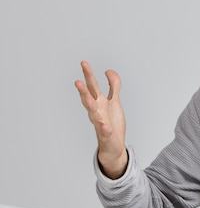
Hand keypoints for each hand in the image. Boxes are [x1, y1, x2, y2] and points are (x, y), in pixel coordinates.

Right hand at [75, 61, 127, 178]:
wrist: (113, 144)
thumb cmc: (111, 122)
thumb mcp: (114, 101)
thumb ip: (113, 86)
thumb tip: (109, 71)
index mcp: (99, 102)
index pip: (92, 86)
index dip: (88, 75)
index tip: (84, 63)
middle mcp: (97, 111)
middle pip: (89, 98)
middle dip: (84, 89)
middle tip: (78, 81)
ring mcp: (100, 122)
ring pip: (92, 113)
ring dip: (89, 106)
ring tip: (88, 100)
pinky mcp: (106, 134)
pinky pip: (105, 130)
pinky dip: (104, 127)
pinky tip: (105, 125)